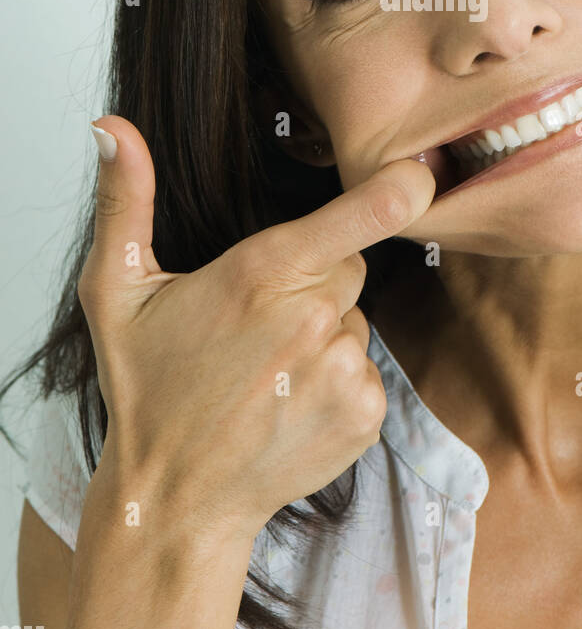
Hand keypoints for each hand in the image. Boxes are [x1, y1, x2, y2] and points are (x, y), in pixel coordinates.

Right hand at [79, 116, 436, 543]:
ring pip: (356, 317)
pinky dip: (339, 379)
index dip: (398, 188)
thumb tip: (112, 129)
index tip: (422, 172)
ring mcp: (342, 370)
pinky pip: (369, 368)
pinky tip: (291, 400)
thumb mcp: (116, 291)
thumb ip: (125, 201)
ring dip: (325, 332)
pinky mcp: (364, 414)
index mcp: (260, 275)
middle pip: (350, 260)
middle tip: (260, 317)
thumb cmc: (146, 388)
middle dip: (316, 276)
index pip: (358, 215)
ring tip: (269, 368)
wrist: (176, 499)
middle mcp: (310, 319)